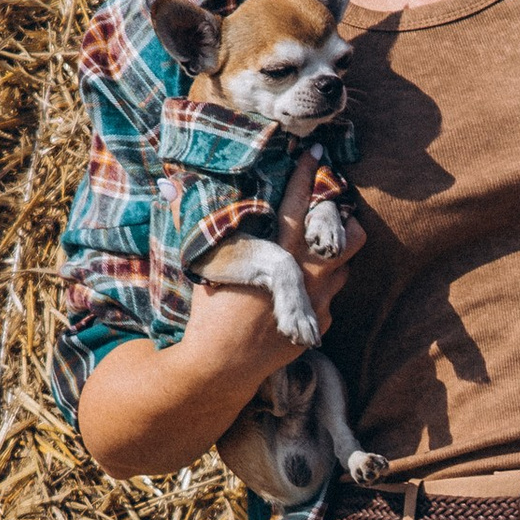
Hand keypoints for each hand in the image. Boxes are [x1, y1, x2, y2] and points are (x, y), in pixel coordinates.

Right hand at [77, 156, 367, 479]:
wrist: (220, 366)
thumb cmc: (209, 312)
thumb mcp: (205, 265)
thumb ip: (206, 227)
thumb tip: (170, 187)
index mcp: (279, 254)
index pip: (300, 203)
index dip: (309, 174)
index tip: (316, 154)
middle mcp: (308, 276)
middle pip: (349, 237)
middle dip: (342, 222)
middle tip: (325, 216)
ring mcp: (319, 303)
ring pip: (343, 269)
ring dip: (331, 260)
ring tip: (310, 257)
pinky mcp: (318, 325)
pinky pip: (330, 300)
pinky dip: (320, 292)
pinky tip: (298, 295)